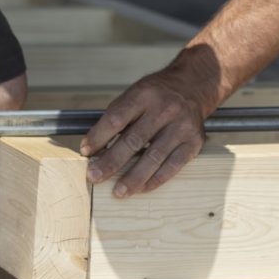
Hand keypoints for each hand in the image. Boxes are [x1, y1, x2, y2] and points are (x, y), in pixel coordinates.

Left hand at [80, 63, 207, 197]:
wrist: (192, 86)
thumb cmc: (156, 94)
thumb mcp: (135, 94)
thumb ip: (117, 118)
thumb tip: (94, 148)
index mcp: (144, 94)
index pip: (116, 119)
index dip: (98, 137)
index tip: (85, 152)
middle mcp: (164, 109)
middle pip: (134, 140)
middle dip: (111, 162)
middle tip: (94, 176)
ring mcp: (181, 127)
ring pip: (154, 157)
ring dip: (133, 177)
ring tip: (118, 192)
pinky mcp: (194, 142)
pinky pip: (173, 166)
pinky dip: (155, 180)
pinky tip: (141, 188)